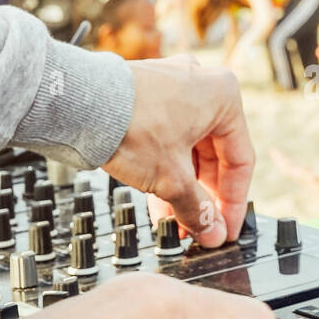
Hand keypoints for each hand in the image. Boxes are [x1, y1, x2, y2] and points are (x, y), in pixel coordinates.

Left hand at [102, 56, 253, 246]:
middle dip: (203, 197)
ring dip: (183, 189)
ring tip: (175, 223)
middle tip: (200, 228)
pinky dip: (165, 169)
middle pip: (213, 156)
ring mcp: (172, 89)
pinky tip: (158, 201)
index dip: (234, 201)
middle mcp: (201, 86)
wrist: (76, 104)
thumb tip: (212, 232)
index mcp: (224, 95)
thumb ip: (197, 209)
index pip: (241, 160)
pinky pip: (166, 140)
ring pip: (187, 150)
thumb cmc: (130, 124)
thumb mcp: (172, 179)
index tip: (226, 227)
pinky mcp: (146, 97)